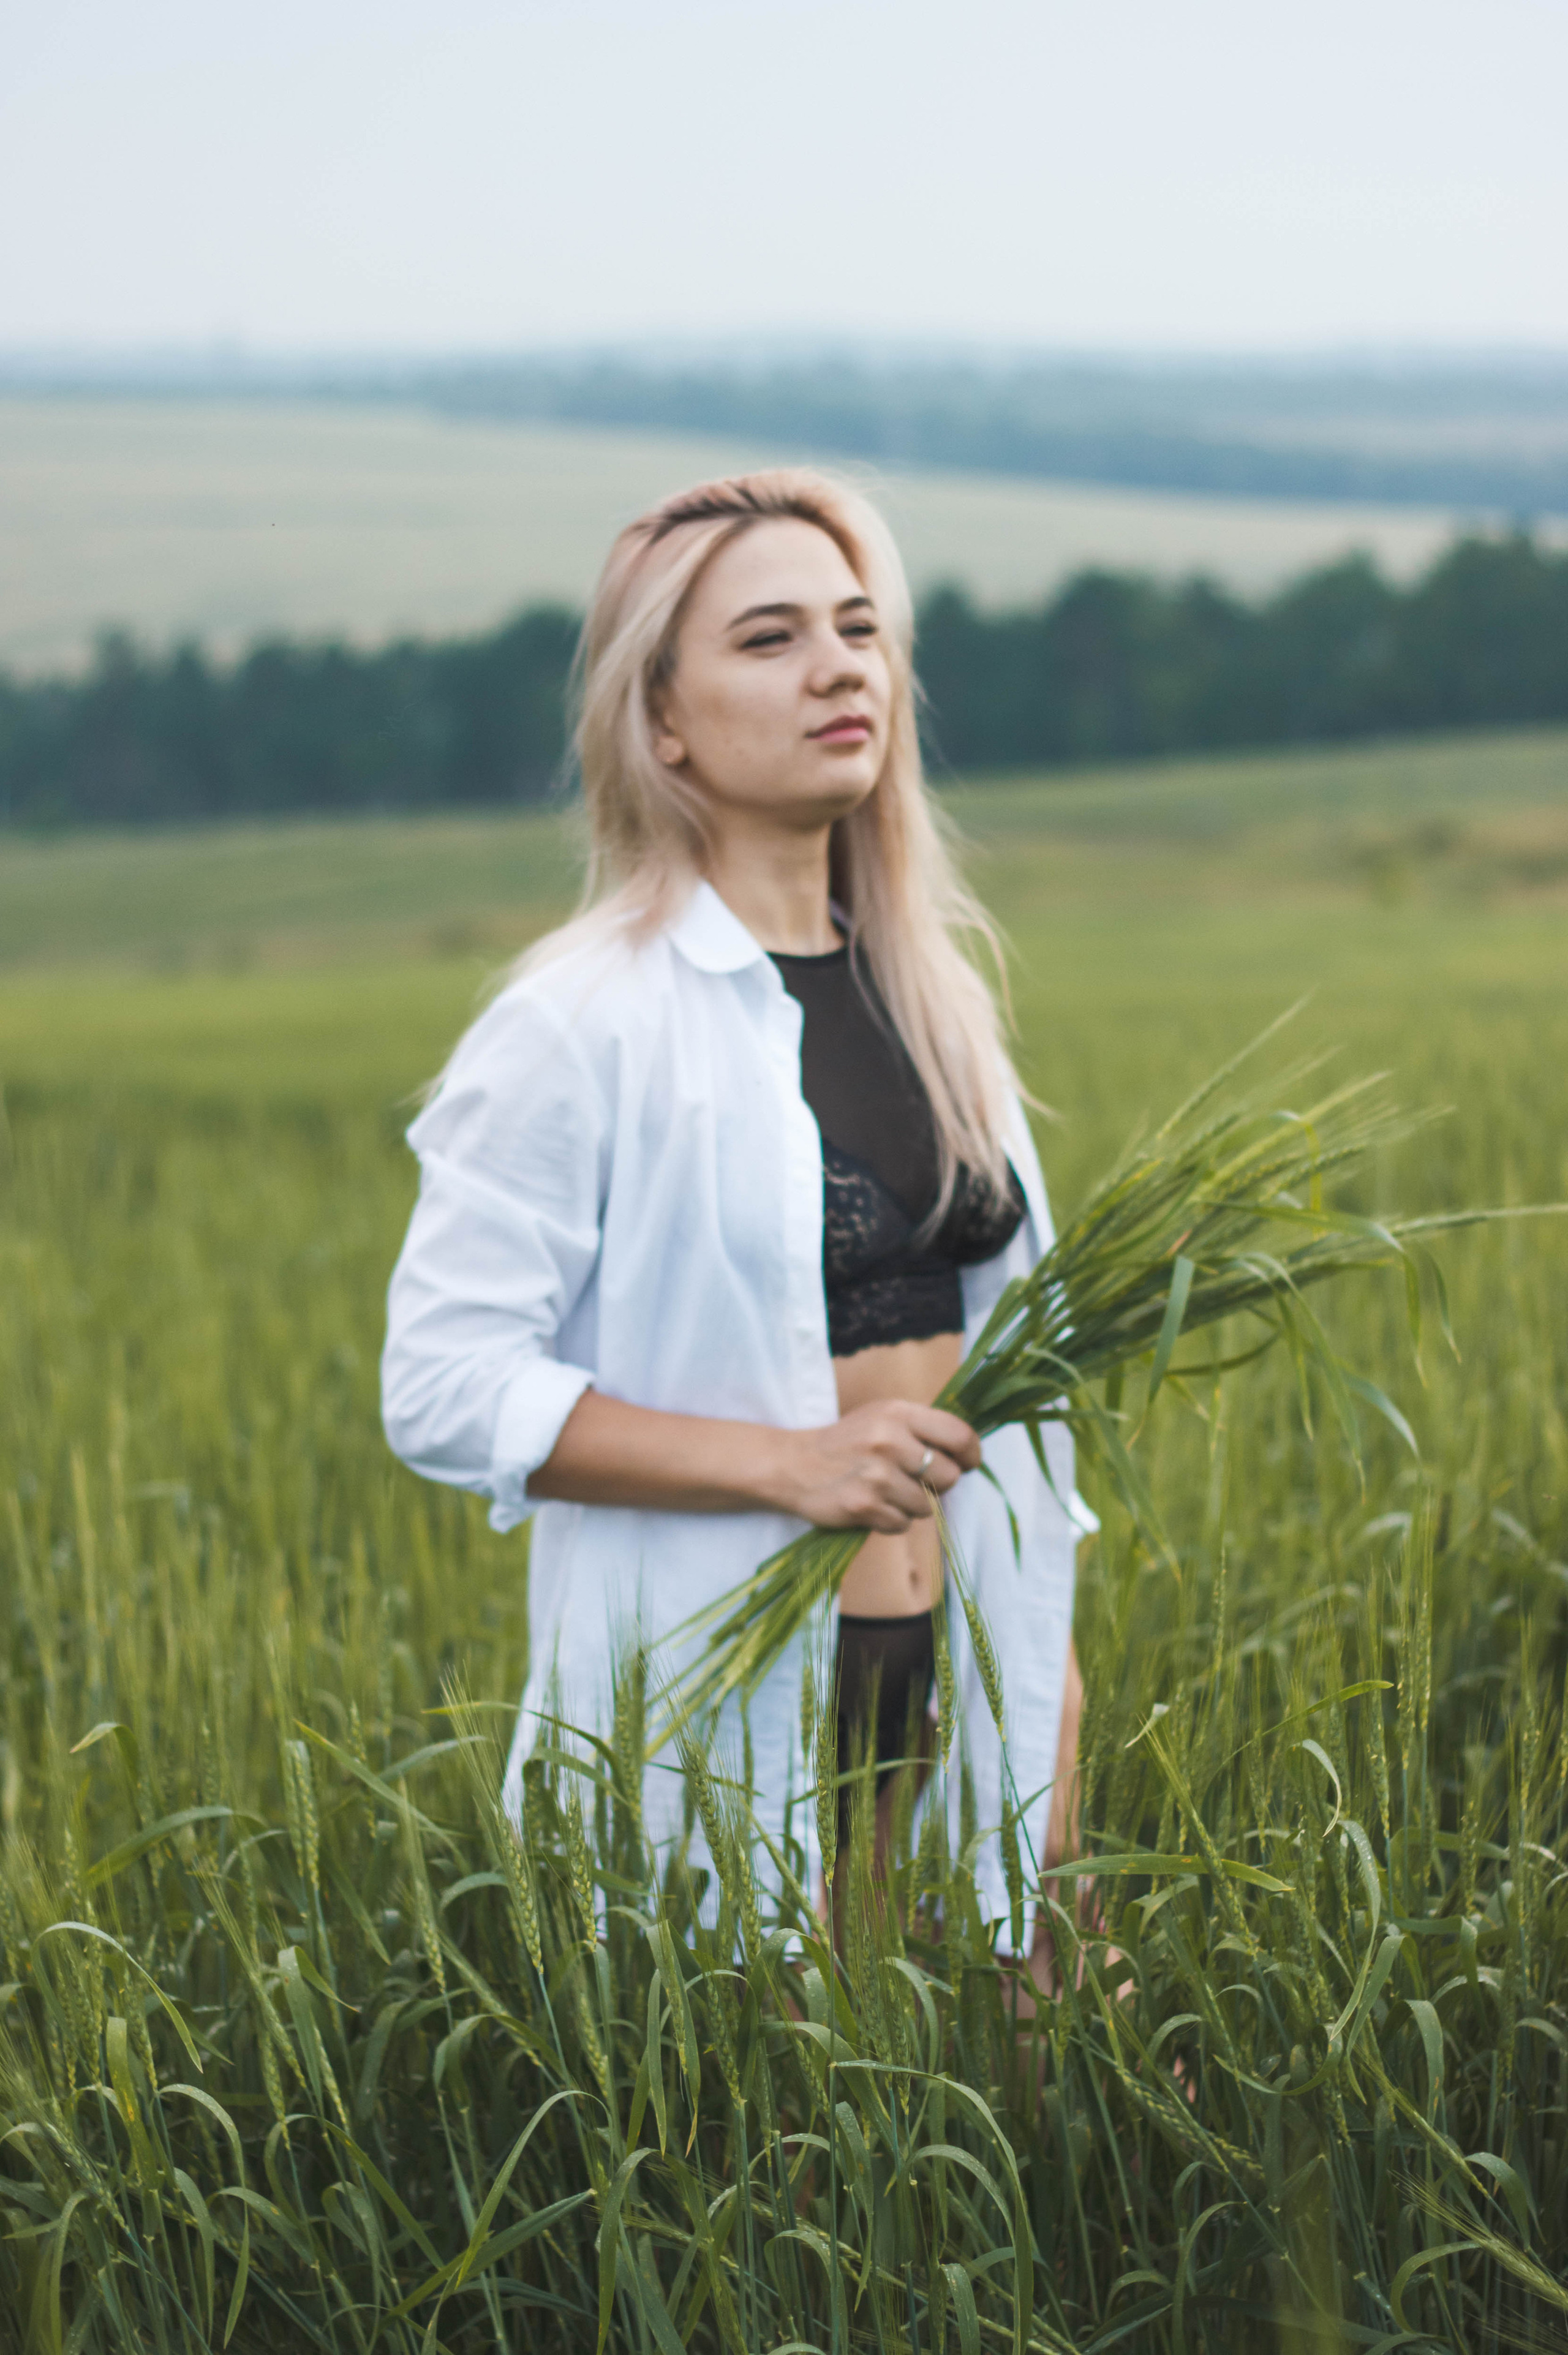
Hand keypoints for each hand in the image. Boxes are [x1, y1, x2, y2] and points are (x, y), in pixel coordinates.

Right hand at [775, 1399, 980, 1532]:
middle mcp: (889, 1441)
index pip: (958, 1434)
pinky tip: (872, 1505)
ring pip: (927, 1505)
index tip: (968, 1463)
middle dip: (937, 1483)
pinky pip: (902, 1524)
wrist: (794, 1464)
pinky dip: (891, 1520)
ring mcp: (877, 1475)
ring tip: (886, 1490)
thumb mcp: (883, 1417)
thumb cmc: (848, 1441)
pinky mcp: (864, 1506)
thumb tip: (968, 1454)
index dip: (971, 1453)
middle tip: (914, 1479)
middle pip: (948, 1476)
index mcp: (898, 1413)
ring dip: (912, 1504)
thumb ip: (923, 1428)